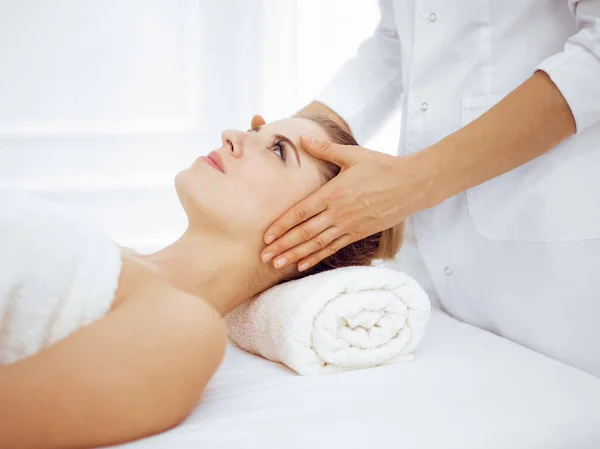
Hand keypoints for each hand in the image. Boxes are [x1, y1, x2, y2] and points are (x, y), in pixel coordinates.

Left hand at [261, 134, 433, 270]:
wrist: (412, 184)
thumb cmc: (382, 166)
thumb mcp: (353, 154)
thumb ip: (324, 149)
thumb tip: (301, 136)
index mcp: (333, 192)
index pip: (301, 212)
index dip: (282, 225)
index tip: (266, 236)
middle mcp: (339, 212)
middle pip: (305, 232)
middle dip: (283, 245)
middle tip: (264, 256)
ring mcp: (349, 225)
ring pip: (317, 244)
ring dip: (295, 255)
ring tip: (277, 264)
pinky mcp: (359, 233)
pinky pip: (334, 248)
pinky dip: (317, 258)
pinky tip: (303, 265)